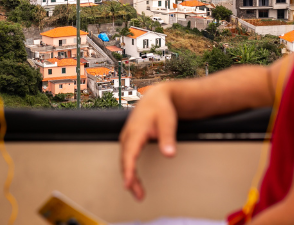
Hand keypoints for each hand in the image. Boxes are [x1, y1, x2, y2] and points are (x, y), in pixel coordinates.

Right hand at [120, 83, 177, 199]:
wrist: (156, 97)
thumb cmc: (161, 107)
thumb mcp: (168, 121)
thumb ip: (168, 138)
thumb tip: (169, 154)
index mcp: (136, 130)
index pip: (129, 153)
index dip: (128, 170)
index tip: (128, 184)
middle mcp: (129, 133)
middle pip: (125, 159)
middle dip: (129, 178)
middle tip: (138, 195)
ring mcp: (128, 136)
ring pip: (124, 158)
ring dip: (129, 175)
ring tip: (137, 192)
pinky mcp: (130, 138)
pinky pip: (126, 156)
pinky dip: (129, 168)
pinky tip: (134, 178)